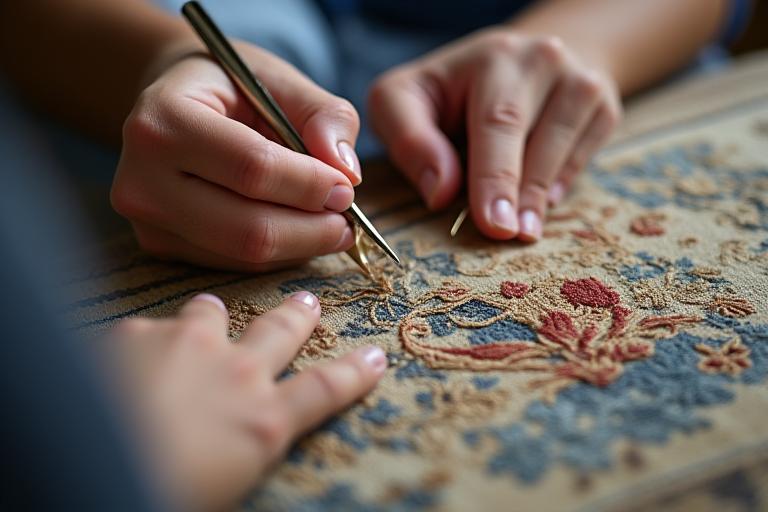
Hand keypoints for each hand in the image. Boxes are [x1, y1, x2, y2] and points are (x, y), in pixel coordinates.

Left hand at [109, 292, 385, 510]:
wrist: (85, 464)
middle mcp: (233, 372)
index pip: (325, 390)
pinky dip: (142, 343)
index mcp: (261, 421)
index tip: (374, 357)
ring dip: (211, 316)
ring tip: (207, 314)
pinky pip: (144, 330)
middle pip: (279, 331)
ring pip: (210, 313)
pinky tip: (121, 363)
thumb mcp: (224, 482)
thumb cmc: (162, 490)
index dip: (355, 373)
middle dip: (297, 315)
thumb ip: (238, 447)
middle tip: (307, 301)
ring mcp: (186, 344)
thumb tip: (235, 442)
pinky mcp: (135, 333)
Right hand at [112, 43, 363, 270]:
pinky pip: (235, 265)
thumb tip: (347, 172)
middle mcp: (142, 177)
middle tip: (348, 220)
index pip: (252, 169)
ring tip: (329, 223)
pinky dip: (278, 254)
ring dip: (301, 246)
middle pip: (247, 229)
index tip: (347, 187)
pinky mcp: (159, 246)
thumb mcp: (280, 80)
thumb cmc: (230, 88)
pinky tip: (295, 229)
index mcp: (164, 120)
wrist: (172, 105)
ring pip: (244, 255)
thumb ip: (323, 116)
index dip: (310, 185)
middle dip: (312, 229)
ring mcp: (147, 220)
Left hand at [368, 28, 620, 240]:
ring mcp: (581, 80)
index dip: (495, 176)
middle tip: (510, 235)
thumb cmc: (449, 93)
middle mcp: (544, 59)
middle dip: (521, 190)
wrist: (521, 63)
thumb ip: (410, 140)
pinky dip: (563, 182)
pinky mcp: (604, 105)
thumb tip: (440, 193)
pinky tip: (542, 198)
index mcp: (493, 58)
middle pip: (536, 136)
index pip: (497, 122)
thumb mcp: (403, 100)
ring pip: (565, 148)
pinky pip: (586, 154)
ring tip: (525, 230)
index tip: (494, 223)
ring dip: (542, 194)